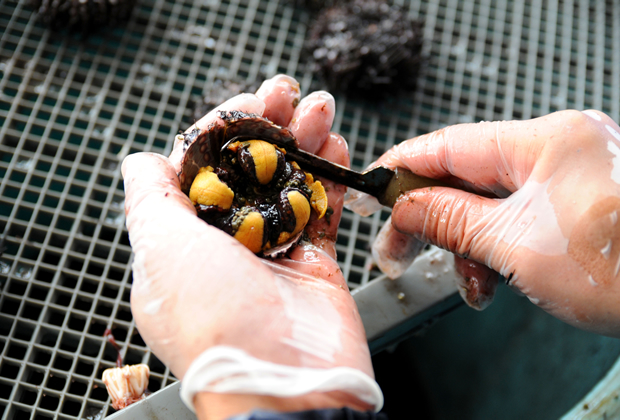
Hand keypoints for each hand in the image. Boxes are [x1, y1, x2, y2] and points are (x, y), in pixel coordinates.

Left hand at [121, 75, 376, 418]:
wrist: (285, 379)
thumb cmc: (214, 318)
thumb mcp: (162, 250)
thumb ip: (149, 198)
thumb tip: (140, 160)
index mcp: (184, 242)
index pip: (200, 168)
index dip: (223, 129)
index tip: (248, 102)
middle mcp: (227, 246)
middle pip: (249, 169)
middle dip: (270, 126)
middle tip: (289, 95)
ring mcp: (274, 253)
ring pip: (289, 182)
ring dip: (305, 142)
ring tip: (320, 110)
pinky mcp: (316, 262)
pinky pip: (324, 209)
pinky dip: (332, 176)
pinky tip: (337, 146)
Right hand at [372, 110, 619, 335]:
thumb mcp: (516, 246)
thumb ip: (450, 220)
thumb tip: (404, 207)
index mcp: (546, 140)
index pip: (449, 143)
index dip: (402, 167)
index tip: (374, 188)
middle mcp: (561, 147)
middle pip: (469, 176)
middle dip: (433, 219)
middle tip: (400, 251)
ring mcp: (573, 174)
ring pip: (493, 202)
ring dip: (469, 244)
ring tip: (469, 284)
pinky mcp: (580, 200)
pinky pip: (521, 216)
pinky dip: (499, 248)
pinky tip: (495, 279)